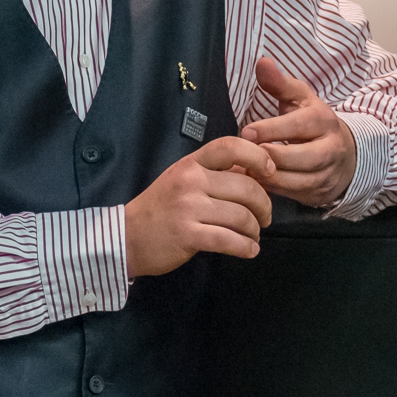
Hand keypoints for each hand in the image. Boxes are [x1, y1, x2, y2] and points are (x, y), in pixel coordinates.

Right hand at [124, 136, 276, 276]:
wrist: (126, 236)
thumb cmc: (161, 208)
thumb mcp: (184, 181)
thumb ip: (217, 175)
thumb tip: (256, 170)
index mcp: (191, 164)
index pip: (230, 147)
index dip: (258, 156)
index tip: (270, 172)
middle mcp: (190, 181)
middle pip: (246, 188)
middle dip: (264, 206)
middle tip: (265, 217)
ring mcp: (188, 208)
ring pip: (241, 216)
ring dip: (255, 230)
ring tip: (253, 235)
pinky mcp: (187, 235)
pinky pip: (229, 240)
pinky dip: (246, 247)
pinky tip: (249, 250)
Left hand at [240, 56, 356, 207]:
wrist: (345, 155)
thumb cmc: (311, 122)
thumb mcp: (299, 99)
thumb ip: (278, 83)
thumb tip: (262, 62)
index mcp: (324, 121)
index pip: (299, 125)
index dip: (271, 130)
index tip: (246, 133)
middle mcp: (331, 148)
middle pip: (302, 157)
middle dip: (271, 157)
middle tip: (244, 155)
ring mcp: (328, 174)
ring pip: (297, 181)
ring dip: (268, 176)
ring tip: (246, 168)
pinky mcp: (320, 194)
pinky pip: (293, 195)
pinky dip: (272, 189)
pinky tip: (255, 180)